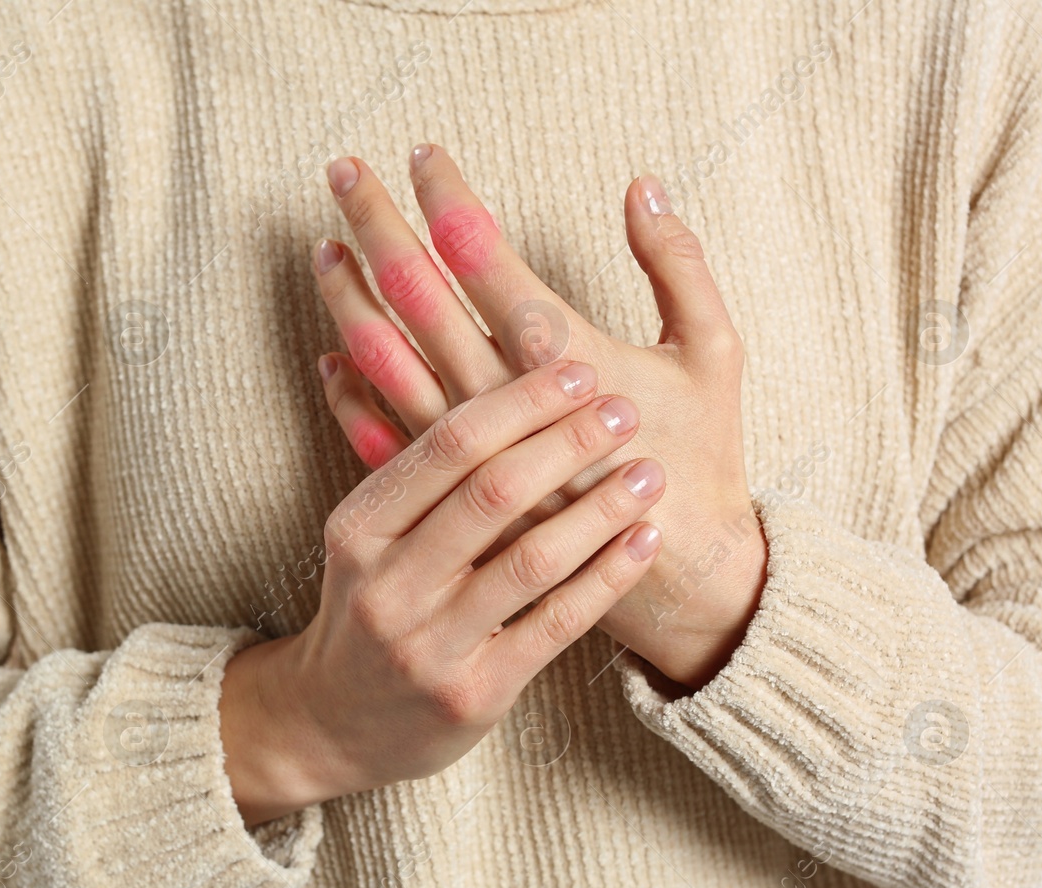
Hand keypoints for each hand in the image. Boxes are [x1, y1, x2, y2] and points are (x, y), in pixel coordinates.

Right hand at [219, 361, 662, 825]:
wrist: (331, 723)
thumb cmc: (367, 607)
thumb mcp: (362, 534)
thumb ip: (401, 460)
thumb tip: (380, 346)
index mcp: (358, 528)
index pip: (446, 445)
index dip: (519, 400)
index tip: (577, 368)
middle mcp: (387, 584)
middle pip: (491, 493)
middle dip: (567, 443)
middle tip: (624, 410)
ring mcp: (428, 645)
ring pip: (529, 560)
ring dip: (600, 508)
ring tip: (650, 473)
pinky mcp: (473, 694)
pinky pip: (554, 625)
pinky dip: (605, 577)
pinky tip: (643, 541)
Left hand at [311, 144, 765, 688]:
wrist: (681, 579)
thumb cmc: (702, 461)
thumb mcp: (716, 355)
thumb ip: (681, 266)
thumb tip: (643, 186)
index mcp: (565, 355)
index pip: (484, 256)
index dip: (448, 198)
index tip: (422, 154)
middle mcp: (504, 401)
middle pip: (420, 296)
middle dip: (378, 226)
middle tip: (343, 172)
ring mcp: (470, 454)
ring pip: (388, 362)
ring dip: (352, 301)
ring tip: (325, 249)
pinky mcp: (457, 502)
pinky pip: (385, 441)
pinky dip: (353, 396)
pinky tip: (332, 358)